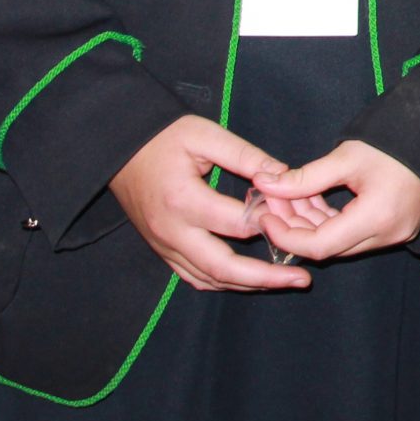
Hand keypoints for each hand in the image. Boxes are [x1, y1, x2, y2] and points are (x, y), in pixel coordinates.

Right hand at [108, 115, 310, 292]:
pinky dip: (223, 281)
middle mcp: (171, 231)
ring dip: (248, 285)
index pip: (237, 223)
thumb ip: (245, 156)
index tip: (296, 216)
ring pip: (209, 279)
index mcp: (183, 201)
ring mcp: (163, 245)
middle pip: (223, 267)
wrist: (117, 149)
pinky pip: (193, 276)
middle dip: (266, 278)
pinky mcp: (161, 249)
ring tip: (284, 282)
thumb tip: (283, 176)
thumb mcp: (205, 135)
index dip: (271, 221)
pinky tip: (249, 280)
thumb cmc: (163, 137)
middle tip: (303, 279)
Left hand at [255, 141, 419, 261]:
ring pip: (340, 244)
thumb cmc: (396, 144)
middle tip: (273, 199)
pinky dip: (331, 223)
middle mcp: (388, 235)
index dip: (285, 235)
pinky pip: (355, 236)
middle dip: (294, 227)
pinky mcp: (397, 230)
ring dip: (311, 225)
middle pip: (328, 248)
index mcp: (376, 218)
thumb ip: (303, 177)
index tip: (264, 215)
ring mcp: (395, 235)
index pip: (318, 245)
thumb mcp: (346, 157)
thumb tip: (263, 183)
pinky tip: (314, 201)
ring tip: (291, 196)